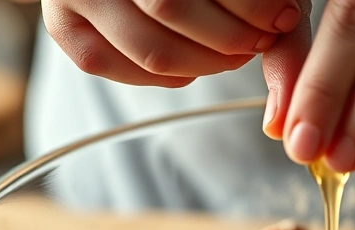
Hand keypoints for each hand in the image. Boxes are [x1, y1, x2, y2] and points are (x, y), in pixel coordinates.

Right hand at [42, 0, 303, 86]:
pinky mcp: (63, 25)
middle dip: (231, 38)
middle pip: (171, 8)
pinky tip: (192, 63)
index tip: (282, 16)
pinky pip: (116, 69)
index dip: (251, 5)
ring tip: (233, 53)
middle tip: (257, 41)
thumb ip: (274, 18)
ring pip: (152, 50)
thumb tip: (291, 95)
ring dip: (206, 64)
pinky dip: (166, 77)